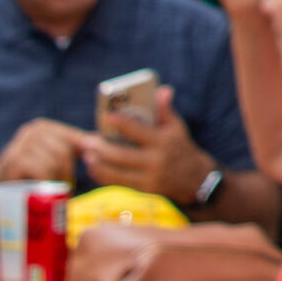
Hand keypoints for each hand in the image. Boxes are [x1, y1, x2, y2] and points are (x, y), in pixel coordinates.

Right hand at [0, 118, 85, 184]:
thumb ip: (73, 150)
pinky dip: (46, 183)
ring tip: (51, 190)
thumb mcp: (51, 159)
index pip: (76, 138)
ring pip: (56, 161)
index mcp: (45, 127)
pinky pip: (44, 170)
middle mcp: (34, 130)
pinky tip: (41, 190)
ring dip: (56, 180)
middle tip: (65, 188)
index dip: (85, 155)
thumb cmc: (28, 175)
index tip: (89, 169)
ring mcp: (23, 143)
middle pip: (66, 150)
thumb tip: (102, 142)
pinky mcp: (16, 159)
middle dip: (68, 172)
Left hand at [81, 86, 217, 206]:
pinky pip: (119, 183)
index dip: (120, 122)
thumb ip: (165, 109)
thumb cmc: (180, 146)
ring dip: (99, 164)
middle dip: (102, 148)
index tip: (106, 116)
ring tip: (86, 155)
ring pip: (117, 172)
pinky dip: (104, 176)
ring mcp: (149, 178)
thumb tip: (162, 90)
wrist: (195, 179)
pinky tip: (94, 168)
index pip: (138, 130)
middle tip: (86, 140)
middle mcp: (156, 160)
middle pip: (122, 155)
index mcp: (163, 141)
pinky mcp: (144, 190)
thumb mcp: (177, 127)